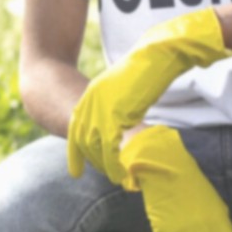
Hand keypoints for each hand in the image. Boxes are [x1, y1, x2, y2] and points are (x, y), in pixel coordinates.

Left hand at [67, 8, 231, 182]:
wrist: (157, 55)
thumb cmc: (148, 70)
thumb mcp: (124, 90)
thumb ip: (117, 106)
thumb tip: (121, 121)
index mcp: (92, 94)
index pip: (76, 126)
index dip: (75, 150)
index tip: (75, 168)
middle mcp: (91, 100)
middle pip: (80, 138)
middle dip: (85, 160)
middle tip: (94, 175)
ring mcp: (100, 107)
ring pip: (93, 146)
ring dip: (103, 165)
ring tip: (116, 177)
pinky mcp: (114, 114)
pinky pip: (109, 147)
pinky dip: (113, 163)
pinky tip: (121, 173)